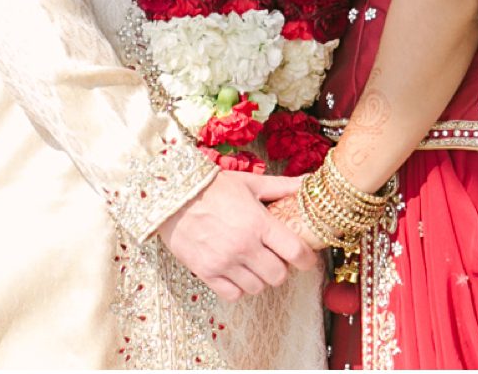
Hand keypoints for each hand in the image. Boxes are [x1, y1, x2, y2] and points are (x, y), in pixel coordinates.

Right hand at [155, 171, 318, 302]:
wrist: (170, 194)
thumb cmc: (211, 187)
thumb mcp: (247, 182)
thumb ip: (280, 186)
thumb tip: (307, 184)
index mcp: (258, 222)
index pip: (296, 252)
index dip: (307, 259)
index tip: (305, 258)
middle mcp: (244, 245)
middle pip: (278, 276)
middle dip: (280, 268)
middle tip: (273, 258)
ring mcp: (224, 262)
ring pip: (257, 287)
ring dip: (259, 278)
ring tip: (252, 264)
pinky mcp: (206, 272)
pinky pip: (233, 294)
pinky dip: (238, 288)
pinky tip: (234, 273)